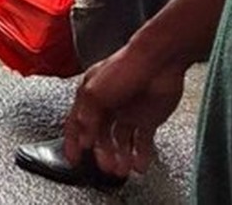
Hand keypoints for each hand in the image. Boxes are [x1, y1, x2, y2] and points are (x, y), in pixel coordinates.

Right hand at [64, 42, 186, 176]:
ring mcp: (128, 112)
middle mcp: (108, 106)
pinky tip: (139, 165)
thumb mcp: (95, 91)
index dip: (73, 142)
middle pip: (100, 136)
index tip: (73, 159)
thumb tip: (82, 138)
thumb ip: (87, 117)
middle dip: (101, 154)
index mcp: (90, 97)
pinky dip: (140, 155)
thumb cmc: (125, 68)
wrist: (159, 61)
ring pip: (120, 142)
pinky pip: (142, 142)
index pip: (76, 124)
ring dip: (120, 157)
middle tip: (105, 167)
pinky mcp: (148, 118)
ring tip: (123, 169)